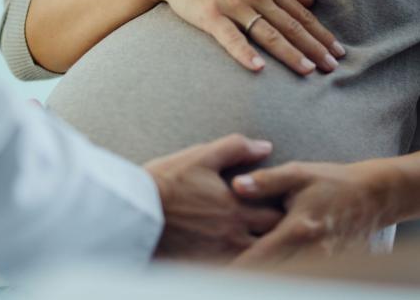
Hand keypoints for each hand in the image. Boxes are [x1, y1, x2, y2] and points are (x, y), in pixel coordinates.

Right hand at [145, 134, 283, 261]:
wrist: (133, 211)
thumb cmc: (165, 182)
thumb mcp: (201, 156)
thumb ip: (236, 148)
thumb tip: (264, 147)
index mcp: (236, 209)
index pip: (278, 215)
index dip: (286, 211)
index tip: (284, 205)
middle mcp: (232, 236)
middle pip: (272, 242)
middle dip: (279, 234)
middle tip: (278, 225)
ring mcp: (218, 256)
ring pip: (256, 260)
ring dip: (262, 251)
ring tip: (262, 243)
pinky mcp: (203, 268)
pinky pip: (233, 272)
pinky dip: (242, 265)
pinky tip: (239, 257)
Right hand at [152, 0, 345, 74]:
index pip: (300, 14)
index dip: (321, 34)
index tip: (338, 51)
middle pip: (291, 26)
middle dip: (314, 47)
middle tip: (332, 67)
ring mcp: (234, 6)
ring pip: (269, 33)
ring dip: (290, 53)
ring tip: (308, 70)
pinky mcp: (212, 16)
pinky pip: (231, 37)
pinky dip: (245, 52)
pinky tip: (258, 68)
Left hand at [230, 161, 397, 264]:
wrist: (375, 196)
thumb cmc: (333, 182)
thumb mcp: (298, 174)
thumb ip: (266, 181)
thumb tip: (236, 185)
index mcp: (298, 230)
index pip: (258, 260)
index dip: (234, 269)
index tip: (213, 271)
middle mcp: (311, 254)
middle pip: (271, 277)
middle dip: (246, 278)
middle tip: (219, 275)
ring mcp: (324, 265)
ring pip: (288, 279)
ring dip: (265, 277)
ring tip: (235, 275)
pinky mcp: (331, 269)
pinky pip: (304, 277)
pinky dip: (285, 276)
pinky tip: (268, 273)